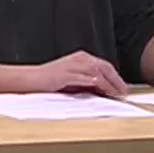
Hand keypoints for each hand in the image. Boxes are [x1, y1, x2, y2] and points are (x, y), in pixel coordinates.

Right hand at [12, 51, 130, 96]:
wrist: (29, 79)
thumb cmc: (48, 81)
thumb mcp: (72, 81)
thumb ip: (86, 83)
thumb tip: (103, 90)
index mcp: (81, 58)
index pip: (104, 66)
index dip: (116, 77)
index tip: (123, 89)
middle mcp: (79, 59)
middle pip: (104, 67)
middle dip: (116, 80)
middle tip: (124, 93)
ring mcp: (72, 65)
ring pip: (97, 72)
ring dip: (109, 84)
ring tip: (117, 94)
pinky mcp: (65, 74)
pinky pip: (84, 78)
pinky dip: (95, 84)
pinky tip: (102, 90)